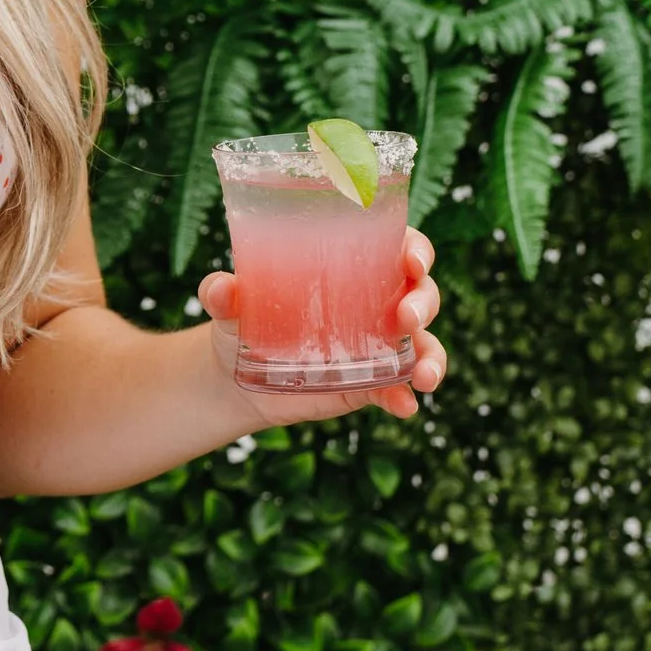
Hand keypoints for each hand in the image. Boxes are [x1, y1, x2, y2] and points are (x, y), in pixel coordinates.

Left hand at [197, 228, 445, 425]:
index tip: (411, 259)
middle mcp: (374, 302)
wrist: (235, 379)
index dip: (415, 249)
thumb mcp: (231, 306)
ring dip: (432, 356)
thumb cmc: (242, 323)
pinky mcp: (369, 383)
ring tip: (424, 376)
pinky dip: (404, 397)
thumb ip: (224, 293)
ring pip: (423, 343)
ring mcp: (377, 345)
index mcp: (351, 267)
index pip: (398, 245)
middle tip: (407, 317)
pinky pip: (398, 388)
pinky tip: (403, 405)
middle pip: (420, 291)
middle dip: (424, 301)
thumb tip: (219, 289)